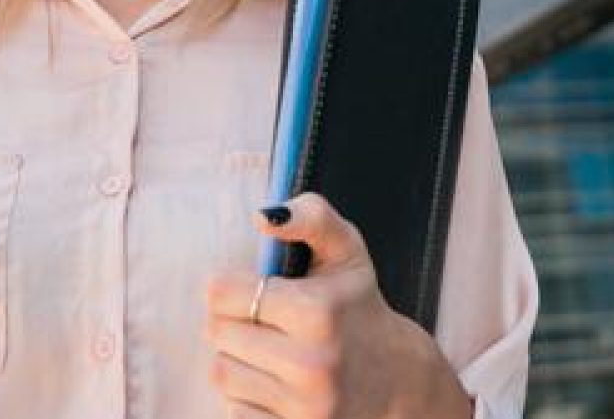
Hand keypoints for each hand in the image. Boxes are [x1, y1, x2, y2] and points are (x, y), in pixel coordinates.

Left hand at [202, 193, 471, 418]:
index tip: (252, 290)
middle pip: (216, 332)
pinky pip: (234, 409)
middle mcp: (310, 362)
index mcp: (317, 311)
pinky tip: (275, 383)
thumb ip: (310, 215)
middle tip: (264, 321)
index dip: (229, 287)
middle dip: (233, 321)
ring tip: (271, 351)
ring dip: (237, 359)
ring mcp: (303, 406)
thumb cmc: (358, 306)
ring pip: (221, 371)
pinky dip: (247, 395)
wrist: (398, 381)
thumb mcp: (346, 250)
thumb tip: (262, 217)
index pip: (220, 292)